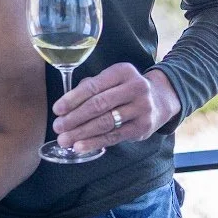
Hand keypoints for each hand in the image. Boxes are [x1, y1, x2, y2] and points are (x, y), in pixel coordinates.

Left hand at [52, 64, 180, 153]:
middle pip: (99, 105)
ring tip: (65, 140)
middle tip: (58, 127)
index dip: (73, 98)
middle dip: (75, 118)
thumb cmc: (126, 88)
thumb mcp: (113, 79)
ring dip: (82, 133)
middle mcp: (135, 88)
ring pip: (106, 122)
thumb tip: (67, 103)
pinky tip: (80, 146)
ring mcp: (141, 109)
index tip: (57, 109)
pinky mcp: (142, 128)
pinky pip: (114, 136)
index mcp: (123, 71)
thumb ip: (92, 86)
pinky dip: (95, 142)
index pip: (94, 86)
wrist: (160, 100)